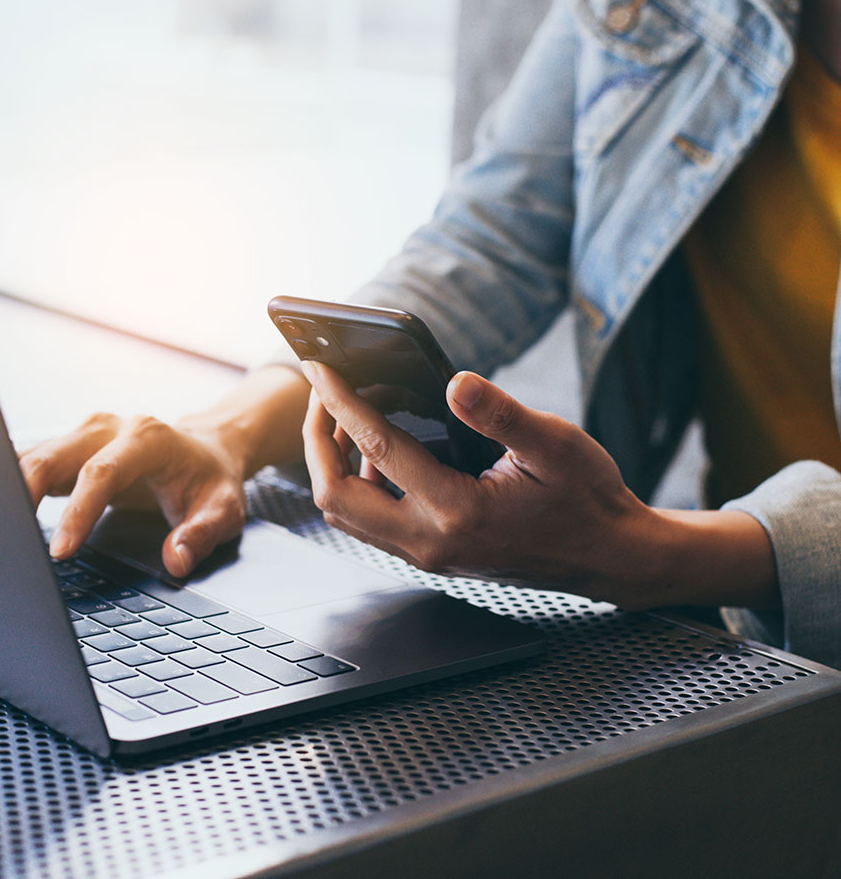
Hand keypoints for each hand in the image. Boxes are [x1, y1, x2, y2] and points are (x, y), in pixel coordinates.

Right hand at [19, 412, 246, 576]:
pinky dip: (11, 485)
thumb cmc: (210, 480)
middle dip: (24, 494)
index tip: (61, 551)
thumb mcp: (223, 510)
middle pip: (54, 456)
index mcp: (148, 438)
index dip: (78, 511)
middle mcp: (111, 429)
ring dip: (9, 489)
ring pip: (34, 456)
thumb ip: (202, 534)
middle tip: (7, 540)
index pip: (102, 472)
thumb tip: (176, 560)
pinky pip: (31, 462)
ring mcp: (86, 436)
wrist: (206, 451)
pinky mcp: (70, 450)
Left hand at [300, 362, 777, 610]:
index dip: (342, 403)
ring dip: (332, 467)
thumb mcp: (555, 445)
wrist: (609, 556)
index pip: (377, 449)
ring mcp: (428, 554)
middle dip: (317, 443)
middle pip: (337, 497)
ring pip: (347, 516)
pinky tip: (377, 454)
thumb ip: (503, 413)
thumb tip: (455, 382)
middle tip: (323, 396)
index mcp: (457, 510)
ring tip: (344, 419)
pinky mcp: (433, 555)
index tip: (320, 369)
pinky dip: (357, 486)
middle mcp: (431, 541)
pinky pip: (371, 524)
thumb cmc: (587, 499)